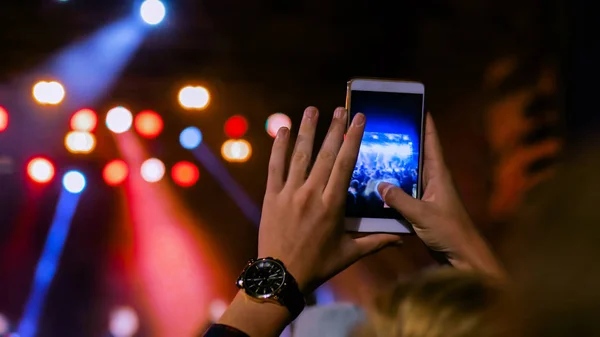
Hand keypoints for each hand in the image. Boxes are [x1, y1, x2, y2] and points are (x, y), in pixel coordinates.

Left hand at [259, 106, 401, 292]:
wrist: (281, 276)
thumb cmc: (318, 265)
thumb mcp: (349, 253)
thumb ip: (376, 241)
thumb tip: (402, 238)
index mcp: (332, 205)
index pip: (345, 164)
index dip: (352, 139)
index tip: (358, 118)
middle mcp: (311, 194)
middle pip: (324, 154)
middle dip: (333, 129)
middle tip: (339, 108)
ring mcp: (289, 193)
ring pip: (299, 156)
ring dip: (306, 130)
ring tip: (312, 110)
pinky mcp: (271, 197)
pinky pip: (275, 167)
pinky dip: (278, 148)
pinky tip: (282, 131)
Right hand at [378, 113, 502, 276]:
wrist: (463, 256)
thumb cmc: (449, 231)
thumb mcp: (422, 214)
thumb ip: (400, 199)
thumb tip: (380, 185)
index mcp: (438, 174)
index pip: (431, 141)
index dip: (425, 122)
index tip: (415, 105)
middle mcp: (434, 179)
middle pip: (417, 154)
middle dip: (402, 142)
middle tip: (381, 129)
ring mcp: (428, 194)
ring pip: (409, 174)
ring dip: (395, 167)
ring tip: (373, 155)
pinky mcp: (423, 208)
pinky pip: (405, 192)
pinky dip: (393, 189)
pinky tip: (377, 188)